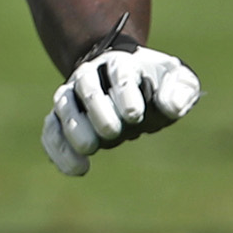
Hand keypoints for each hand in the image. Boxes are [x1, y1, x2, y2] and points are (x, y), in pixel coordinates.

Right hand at [42, 41, 201, 176]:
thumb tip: (170, 107)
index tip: (135, 115)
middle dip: (98, 110)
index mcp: (121, 63)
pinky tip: (78, 170)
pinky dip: (59, 150)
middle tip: (113, 132)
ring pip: (64, 108)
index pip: (119, 73)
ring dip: (74, 129)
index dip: (125, 93)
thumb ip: (181, 90)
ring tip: (90, 150)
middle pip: (87, 88)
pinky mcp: (62, 118)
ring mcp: (72, 96)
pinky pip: (51, 131)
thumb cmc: (158, 84)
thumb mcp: (178, 80)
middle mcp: (91, 76)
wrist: (131, 82)